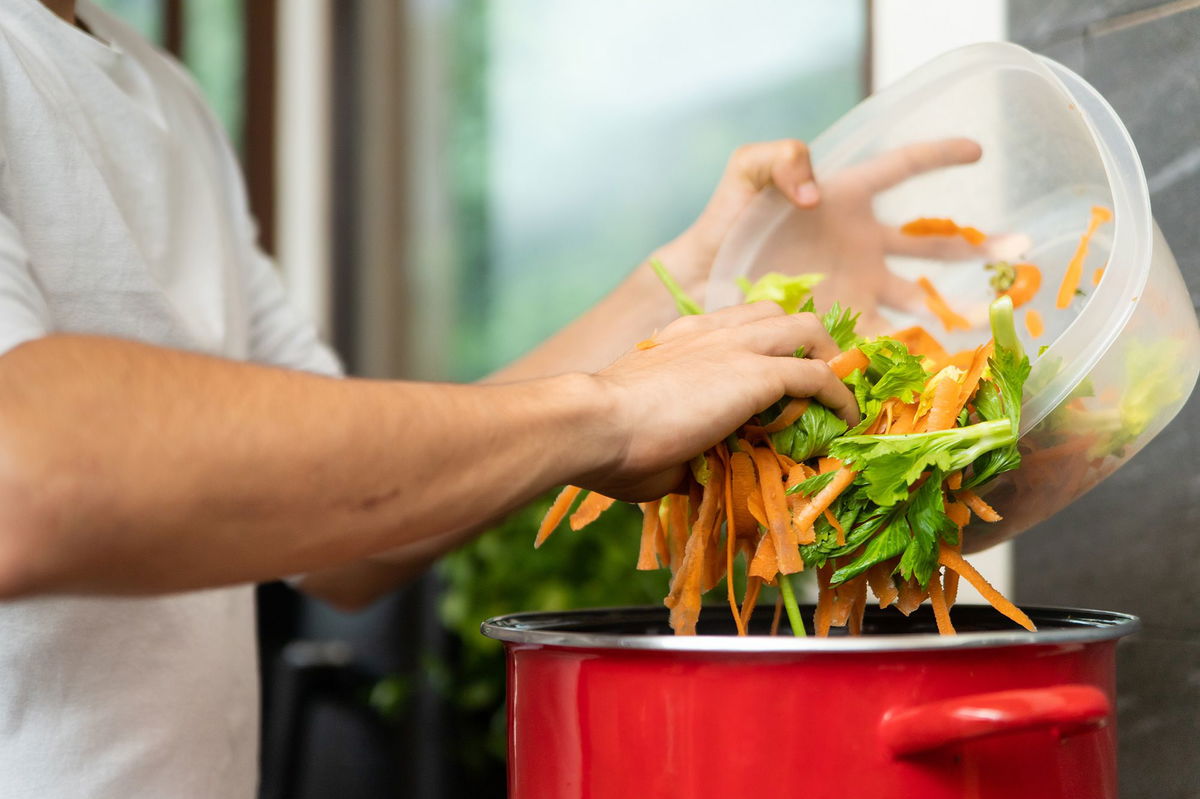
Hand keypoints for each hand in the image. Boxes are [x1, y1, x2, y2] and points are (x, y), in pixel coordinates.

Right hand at [579, 302, 857, 500]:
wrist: (593, 425)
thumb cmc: (606, 442)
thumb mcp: (650, 440)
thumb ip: (683, 449)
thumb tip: (695, 474)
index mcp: (680, 340)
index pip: (740, 324)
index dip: (767, 347)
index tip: (781, 377)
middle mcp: (711, 331)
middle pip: (779, 314)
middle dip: (809, 343)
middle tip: (820, 381)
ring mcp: (735, 347)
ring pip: (807, 330)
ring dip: (829, 361)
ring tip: (841, 397)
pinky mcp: (755, 373)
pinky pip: (816, 376)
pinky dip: (838, 396)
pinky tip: (848, 419)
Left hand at [661, 138, 1013, 332]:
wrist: (699, 281)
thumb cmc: (725, 223)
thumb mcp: (747, 173)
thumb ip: (781, 158)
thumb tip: (817, 193)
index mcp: (846, 200)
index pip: (900, 170)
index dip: (938, 157)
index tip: (977, 149)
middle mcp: (861, 245)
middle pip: (930, 244)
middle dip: (976, 247)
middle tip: (1018, 251)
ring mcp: (855, 287)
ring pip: (917, 298)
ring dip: (952, 308)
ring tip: (991, 315)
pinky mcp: (840, 324)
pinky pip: (882, 339)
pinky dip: (908, 352)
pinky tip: (936, 365)